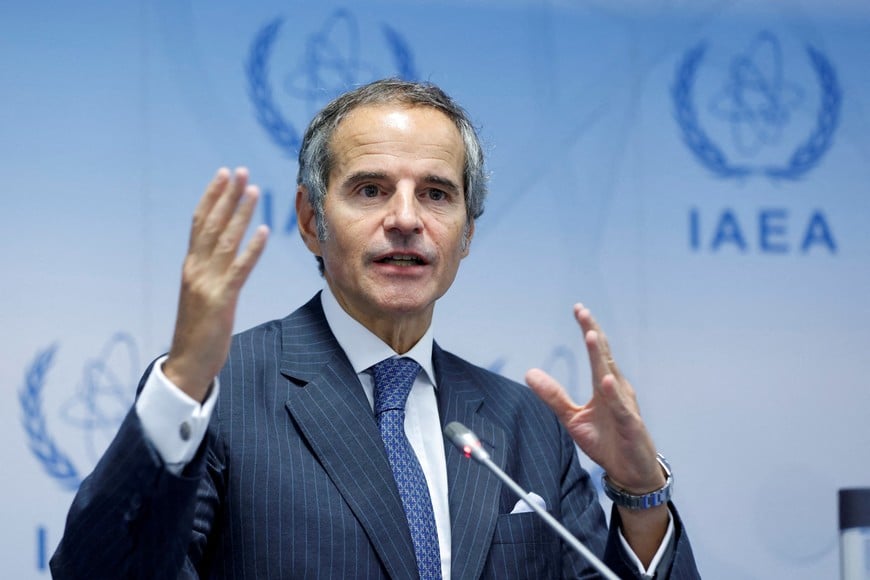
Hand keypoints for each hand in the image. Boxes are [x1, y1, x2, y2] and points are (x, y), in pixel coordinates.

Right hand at [163, 168, 268, 401]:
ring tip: (254, 190)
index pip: (200, 223)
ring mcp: (207, 284)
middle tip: (241, 170)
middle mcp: (196, 269)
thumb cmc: (198, 331)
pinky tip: (263, 231)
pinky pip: (239, 270)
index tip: (224, 174)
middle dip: (227, 195)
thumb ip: (208, 272)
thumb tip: (221, 253)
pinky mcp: (221, 301)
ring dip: (240, 213)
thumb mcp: (201, 295)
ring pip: (226, 241)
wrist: (187, 363)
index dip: (212, 196)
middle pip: (212, 224)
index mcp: (191, 266)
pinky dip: (251, 249)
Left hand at [525, 304, 663, 493]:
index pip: (596, 353)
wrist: (630, 472)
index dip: (588, 330)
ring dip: (600, 356)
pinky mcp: (630, 425)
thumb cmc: (607, 441)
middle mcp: (617, 390)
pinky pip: (620, 407)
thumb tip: (530, 373)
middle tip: (583, 312)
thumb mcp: (573, 418)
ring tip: (591, 336)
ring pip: (611, 376)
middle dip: (593, 332)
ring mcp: (625, 406)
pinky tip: (605, 380)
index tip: (579, 310)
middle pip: (604, 356)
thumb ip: (554, 396)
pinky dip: (612, 393)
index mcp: (605, 386)